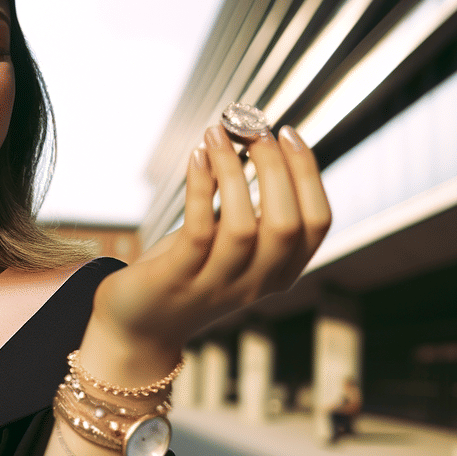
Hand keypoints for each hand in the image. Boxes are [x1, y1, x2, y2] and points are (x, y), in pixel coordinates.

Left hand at [89, 122, 329, 365]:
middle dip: (275, 167)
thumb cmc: (186, 271)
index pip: (317, 223)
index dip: (308, 173)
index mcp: (279, 272)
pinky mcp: (177, 281)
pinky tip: (197, 156)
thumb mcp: (229, 243)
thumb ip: (251, 207)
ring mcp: (216, 286)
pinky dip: (201, 187)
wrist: (138, 327)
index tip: (288, 133)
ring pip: (243, 227)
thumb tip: (258, 141)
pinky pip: (198, 231)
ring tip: (218, 133)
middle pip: (286, 224)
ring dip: (233, 171)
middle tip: (252, 128)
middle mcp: (255, 283)